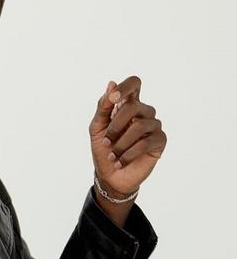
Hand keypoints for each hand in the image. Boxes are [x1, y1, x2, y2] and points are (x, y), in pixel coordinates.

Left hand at [89, 76, 166, 199]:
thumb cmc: (103, 148)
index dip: (125, 87)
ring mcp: (154, 126)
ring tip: (113, 154)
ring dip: (121, 143)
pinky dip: (129, 153)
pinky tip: (120, 161)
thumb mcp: (97, 126)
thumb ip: (103, 106)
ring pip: (139, 125)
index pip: (134, 83)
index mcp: (127, 104)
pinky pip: (147, 142)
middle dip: (115, 125)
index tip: (113, 98)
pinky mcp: (160, 141)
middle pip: (133, 106)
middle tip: (106, 141)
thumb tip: (111, 84)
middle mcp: (143, 112)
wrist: (110, 174)